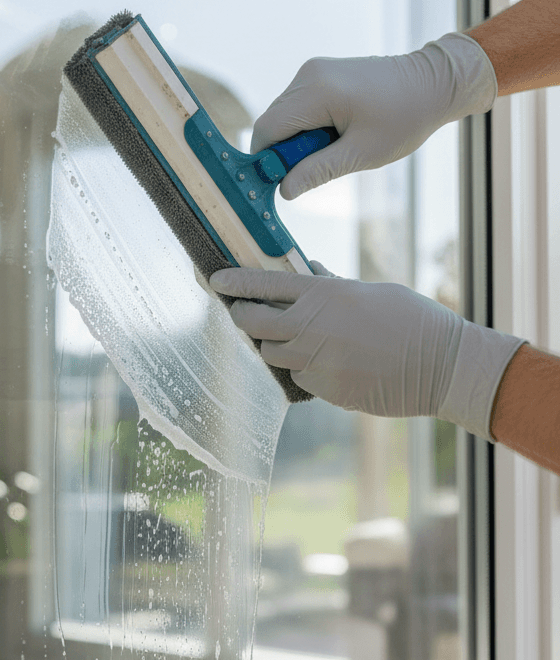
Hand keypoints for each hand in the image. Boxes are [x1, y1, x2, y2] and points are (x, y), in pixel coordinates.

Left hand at [209, 264, 524, 441]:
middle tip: (241, 313)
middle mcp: (311, 328)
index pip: (264, 284)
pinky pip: (298, 378)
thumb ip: (331, 284)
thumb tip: (308, 269)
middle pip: (252, 323)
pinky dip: (304, 370)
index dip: (235, 282)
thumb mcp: (370, 292)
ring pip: (270, 353)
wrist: (444, 367)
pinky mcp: (324, 390)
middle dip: (241, 316)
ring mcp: (315, 362)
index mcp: (323, 295)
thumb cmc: (413, 321)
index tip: (215, 280)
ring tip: (297, 338)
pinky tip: (330, 364)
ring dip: (274, 345)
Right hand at [251, 33, 496, 199]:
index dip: (267, 159)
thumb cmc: (404, 118)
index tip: (285, 180)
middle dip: (285, 150)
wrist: (435, 82)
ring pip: (283, 115)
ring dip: (297, 139)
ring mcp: (313, 71)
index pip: (266, 130)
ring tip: (333, 144)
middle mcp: (308, 75)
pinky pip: (297, 106)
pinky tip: (334, 131)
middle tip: (319, 164)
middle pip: (272, 122)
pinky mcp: (320, 73)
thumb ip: (317, 171)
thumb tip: (284, 190)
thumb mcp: (360, 154)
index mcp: (316, 91)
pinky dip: (306, 126)